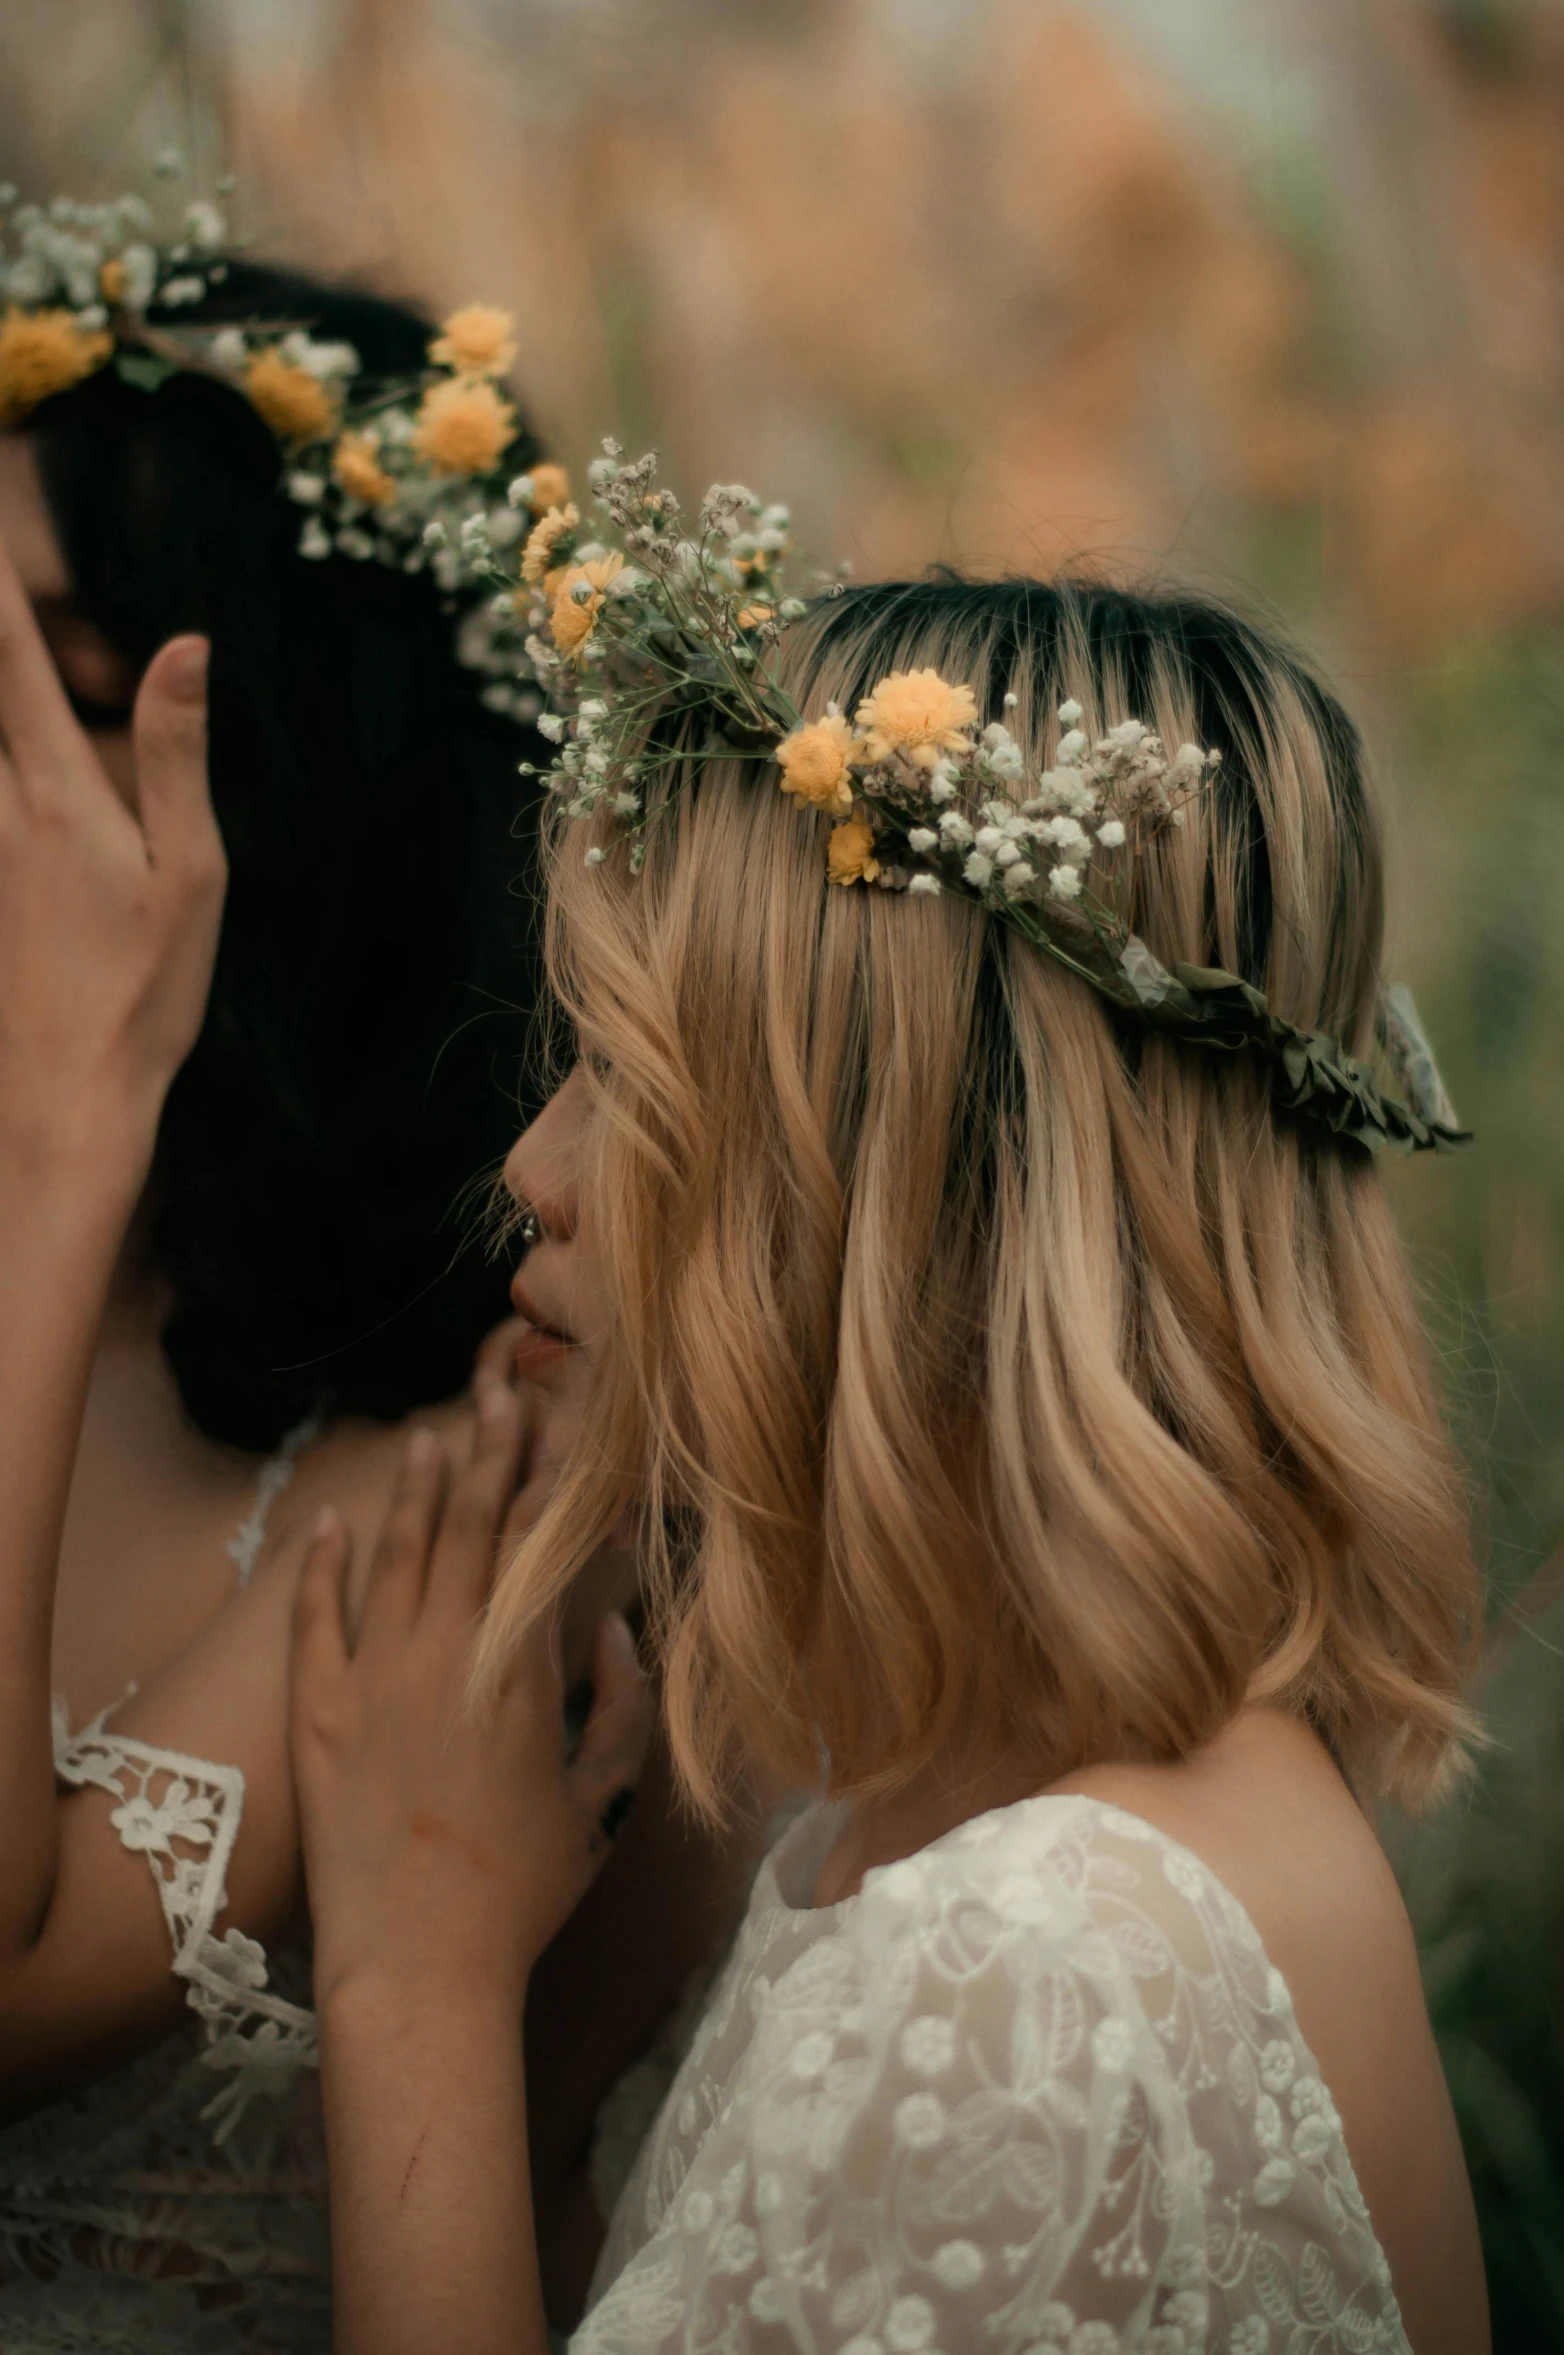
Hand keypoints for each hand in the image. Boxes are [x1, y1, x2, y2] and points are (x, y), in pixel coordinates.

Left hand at [0, 534, 222, 1178]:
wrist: (64, 1093)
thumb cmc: (143, 991)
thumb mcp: (191, 873)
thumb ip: (178, 753)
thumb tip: (185, 646)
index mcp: (56, 790)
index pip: (14, 655)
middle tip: (4, 548)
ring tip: (32, 687)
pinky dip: (2, 757)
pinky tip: (29, 766)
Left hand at [291, 1386, 652, 2016]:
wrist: (419, 1963)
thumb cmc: (524, 1890)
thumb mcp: (604, 1800)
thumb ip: (624, 1705)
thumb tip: (612, 1627)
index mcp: (523, 1666)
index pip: (537, 1544)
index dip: (548, 1480)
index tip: (558, 1427)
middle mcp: (448, 1648)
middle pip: (468, 1528)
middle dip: (488, 1455)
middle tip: (499, 1395)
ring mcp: (376, 1674)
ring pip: (398, 1554)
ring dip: (416, 1489)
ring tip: (431, 1435)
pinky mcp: (317, 1710)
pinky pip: (317, 1616)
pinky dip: (324, 1563)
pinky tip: (332, 1521)